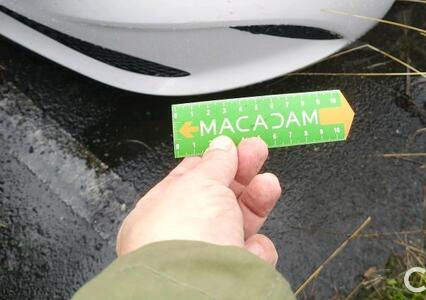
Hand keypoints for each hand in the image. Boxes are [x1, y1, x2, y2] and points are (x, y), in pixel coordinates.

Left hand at [116, 136, 281, 264]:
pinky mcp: (233, 276)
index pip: (188, 179)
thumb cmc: (181, 236)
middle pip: (218, 197)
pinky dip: (258, 249)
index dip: (212, 158)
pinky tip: (252, 247)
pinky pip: (253, 254)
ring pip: (239, 222)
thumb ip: (215, 161)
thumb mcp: (199, 181)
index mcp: (157, 213)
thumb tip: (222, 145)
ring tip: (268, 185)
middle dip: (241, 171)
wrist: (200, 288)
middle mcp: (180, 238)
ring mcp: (207, 258)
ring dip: (256, 199)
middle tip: (257, 149)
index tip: (233, 140)